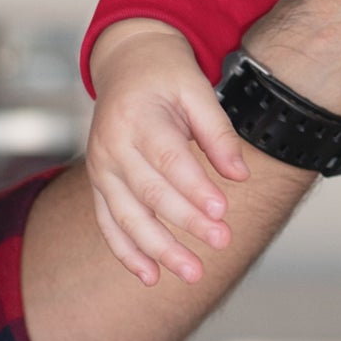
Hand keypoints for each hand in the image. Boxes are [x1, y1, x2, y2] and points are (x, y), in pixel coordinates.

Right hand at [85, 20, 249, 286]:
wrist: (126, 64)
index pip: (168, 159)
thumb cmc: (167, 77)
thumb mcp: (198, 90)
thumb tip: (240, 175)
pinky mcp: (100, 184)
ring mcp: (101, 168)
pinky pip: (109, 224)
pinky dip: (127, 253)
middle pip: (149, 193)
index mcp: (138, 118)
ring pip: (127, 217)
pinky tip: (150, 276)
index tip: (222, 211)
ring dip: (158, 249)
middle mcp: (113, 147)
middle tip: (221, 242)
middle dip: (185, 222)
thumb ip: (219, 132)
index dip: (194, 187)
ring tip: (191, 272)